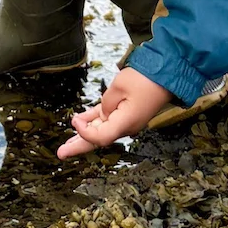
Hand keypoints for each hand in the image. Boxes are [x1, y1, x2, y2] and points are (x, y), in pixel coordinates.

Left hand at [56, 68, 172, 158]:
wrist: (166, 74)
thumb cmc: (145, 79)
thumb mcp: (119, 87)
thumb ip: (105, 103)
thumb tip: (103, 113)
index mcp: (126, 123)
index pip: (100, 137)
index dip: (84, 132)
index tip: (74, 119)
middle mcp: (126, 126)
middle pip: (98, 140)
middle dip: (79, 147)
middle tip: (61, 154)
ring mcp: (126, 120)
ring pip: (100, 130)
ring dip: (83, 135)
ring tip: (67, 145)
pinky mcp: (125, 112)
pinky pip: (106, 119)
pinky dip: (92, 121)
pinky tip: (80, 123)